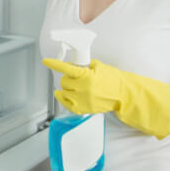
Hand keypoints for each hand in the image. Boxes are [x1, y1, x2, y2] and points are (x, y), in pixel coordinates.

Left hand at [43, 57, 169, 139]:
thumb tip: (74, 64)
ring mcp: (83, 100)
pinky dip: (63, 99)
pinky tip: (62, 94)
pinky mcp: (84, 109)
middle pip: (64, 81)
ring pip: (64, 92)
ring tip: (74, 85)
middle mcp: (83, 89)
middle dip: (67, 77)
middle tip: (74, 76)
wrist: (124, 95)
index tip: (46, 61)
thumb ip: (86, 65)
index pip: (66, 69)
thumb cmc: (113, 79)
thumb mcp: (100, 67)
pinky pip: (67, 104)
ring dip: (66, 87)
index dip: (54, 64)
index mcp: (87, 76)